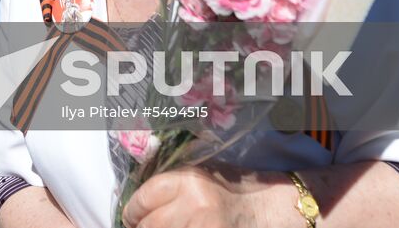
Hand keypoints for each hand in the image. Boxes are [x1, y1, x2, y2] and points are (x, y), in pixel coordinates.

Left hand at [121, 165, 285, 227]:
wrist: (267, 208)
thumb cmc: (230, 189)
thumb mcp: (198, 176)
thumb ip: (169, 187)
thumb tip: (137, 204)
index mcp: (188, 180)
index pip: (143, 198)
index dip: (132, 212)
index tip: (131, 218)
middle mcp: (193, 204)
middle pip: (148, 225)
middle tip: (141, 227)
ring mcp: (202, 227)